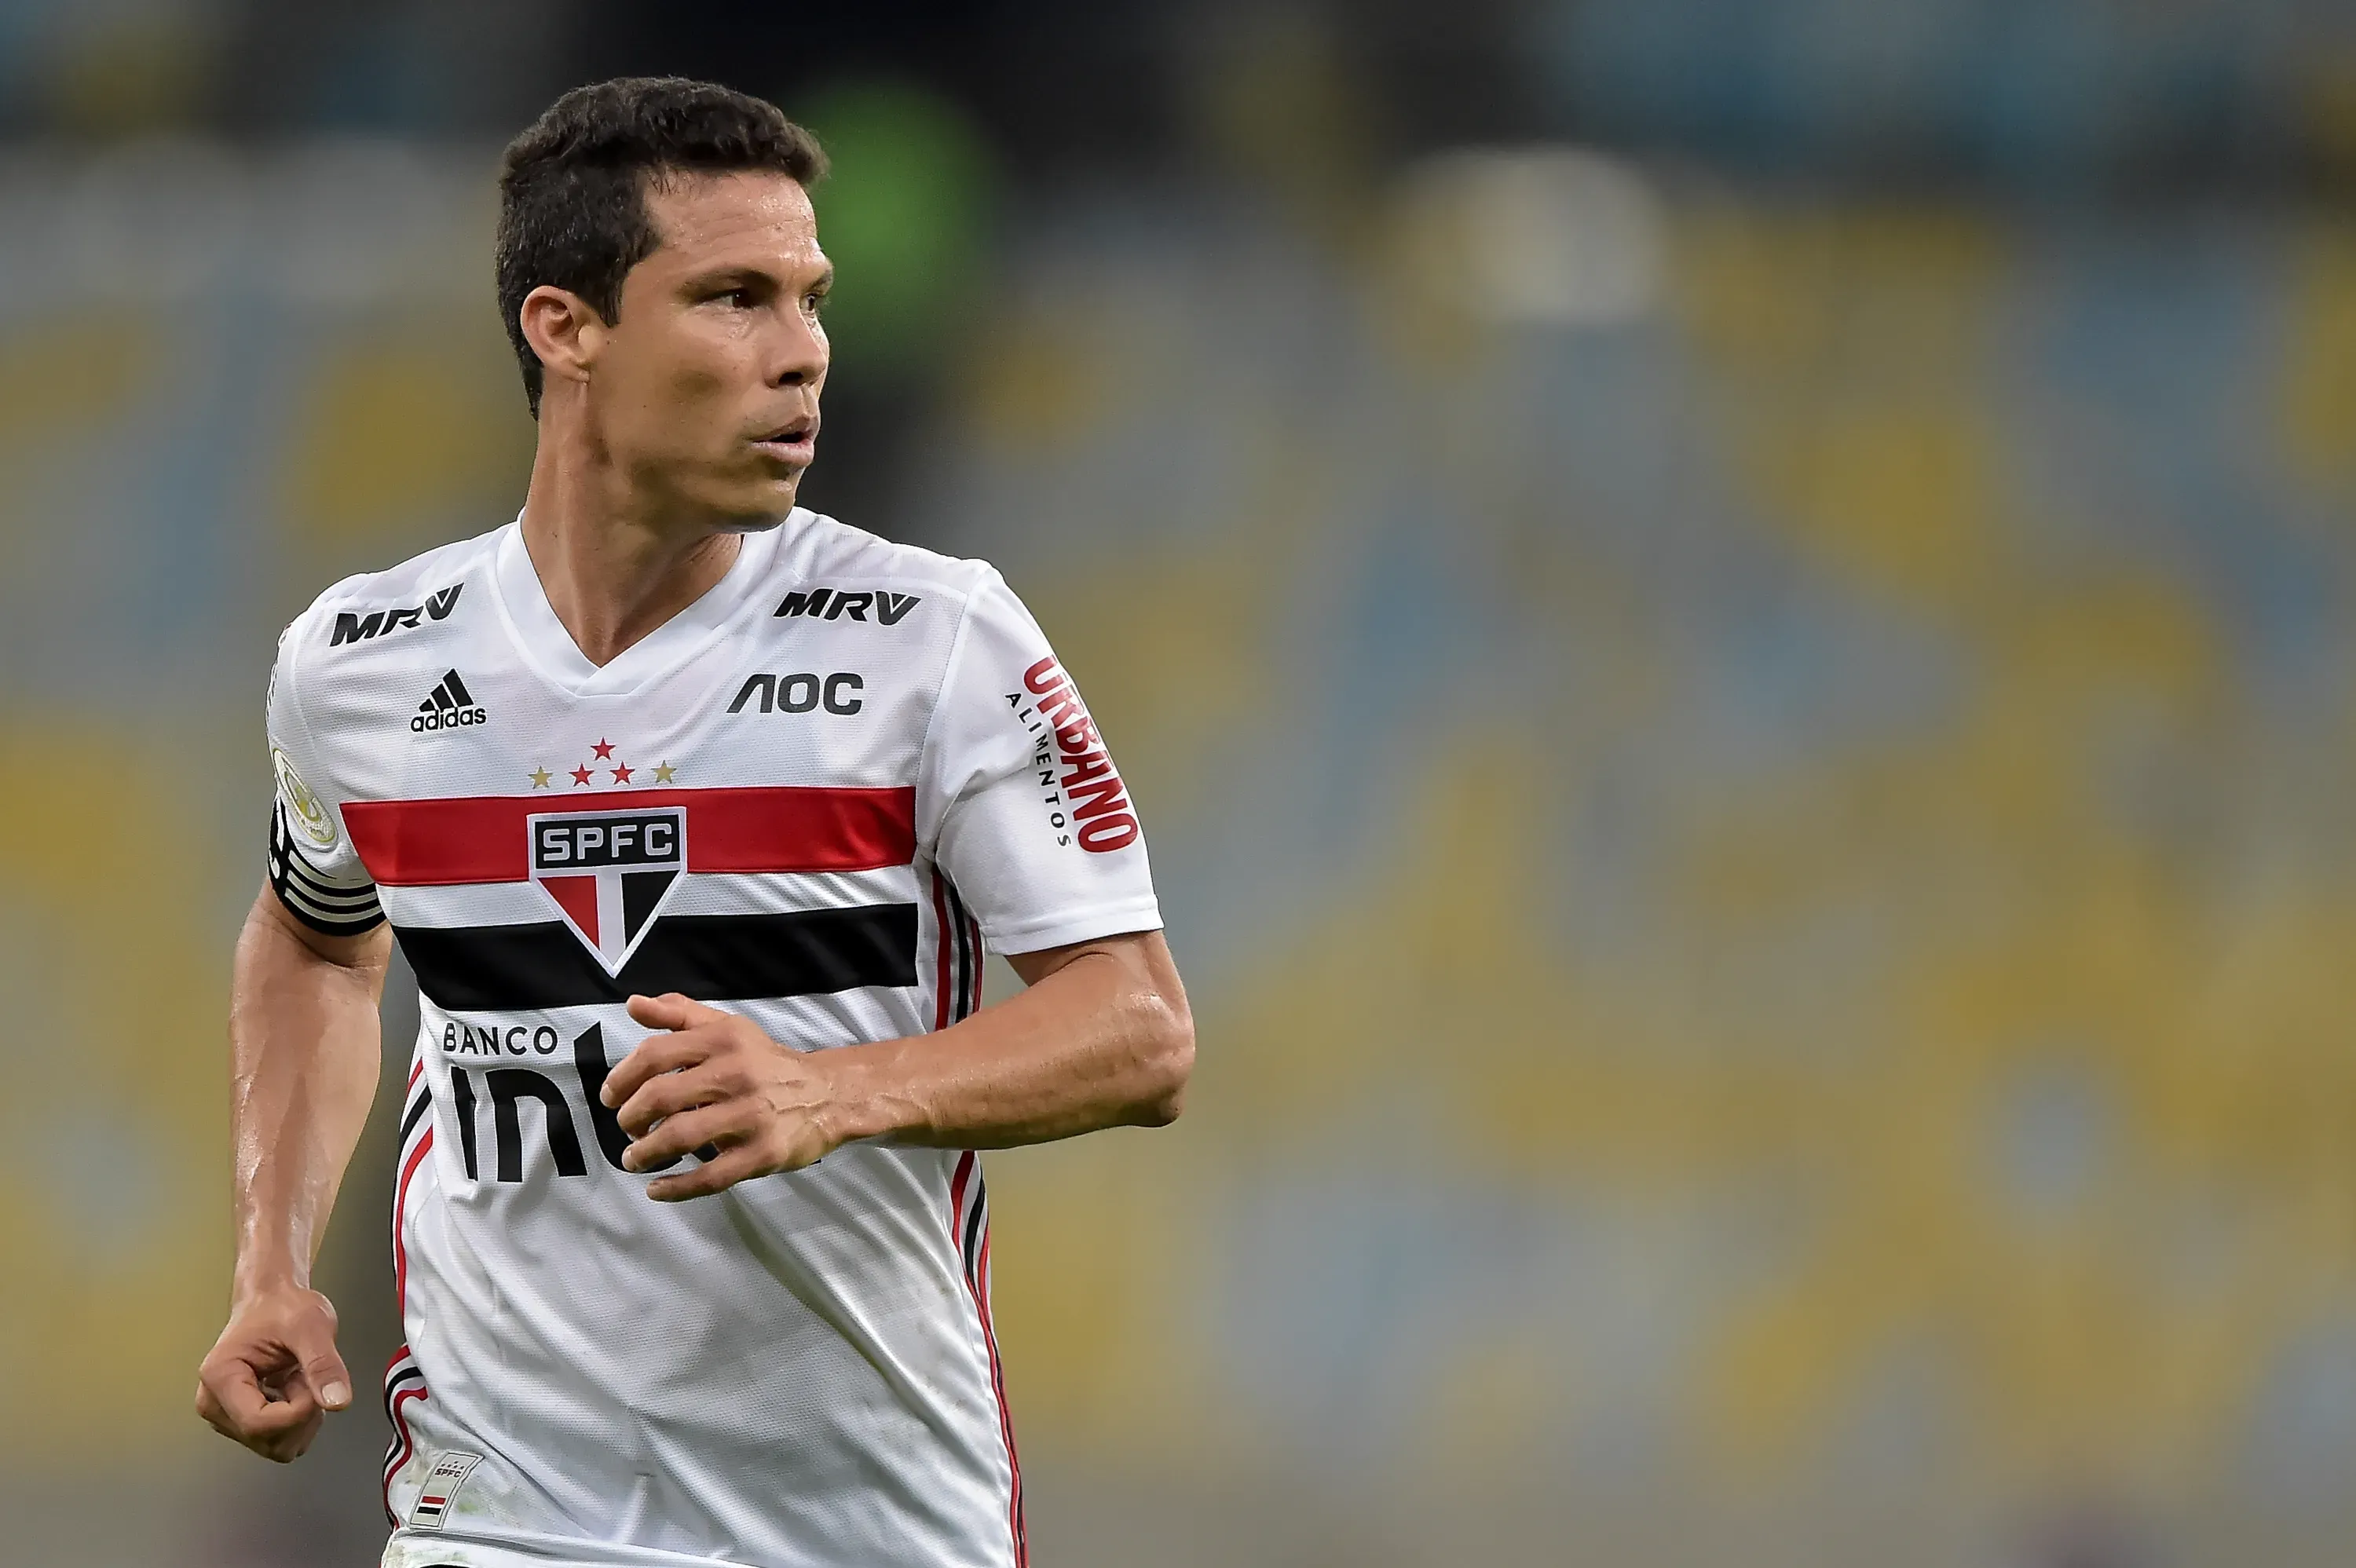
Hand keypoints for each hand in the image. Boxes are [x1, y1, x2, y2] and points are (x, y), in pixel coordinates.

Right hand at [195, 1282, 350, 1461]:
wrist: (273, 1300)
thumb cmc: (284, 1307)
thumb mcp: (312, 1326)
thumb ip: (324, 1365)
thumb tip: (338, 1402)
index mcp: (220, 1377)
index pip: (257, 1424)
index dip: (297, 1412)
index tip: (312, 1382)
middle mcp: (214, 1403)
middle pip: (267, 1441)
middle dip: (301, 1414)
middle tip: (305, 1374)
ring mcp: (227, 1416)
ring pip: (277, 1447)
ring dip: (302, 1418)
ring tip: (298, 1378)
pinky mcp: (242, 1421)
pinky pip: (280, 1441)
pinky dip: (299, 1420)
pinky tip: (294, 1389)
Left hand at [605, 993, 849, 1199]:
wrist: (828, 1094)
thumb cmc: (766, 1062)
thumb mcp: (727, 1028)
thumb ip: (679, 1014)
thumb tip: (632, 1004)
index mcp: (723, 1040)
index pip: (655, 1054)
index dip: (621, 1077)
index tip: (610, 1097)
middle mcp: (736, 1074)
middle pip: (661, 1097)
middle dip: (630, 1117)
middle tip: (626, 1129)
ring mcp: (751, 1116)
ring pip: (680, 1137)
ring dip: (645, 1153)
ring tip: (633, 1159)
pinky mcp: (763, 1153)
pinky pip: (710, 1176)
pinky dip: (676, 1187)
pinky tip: (656, 1188)